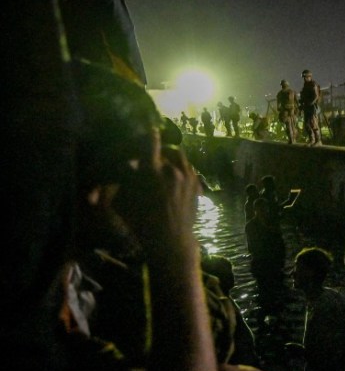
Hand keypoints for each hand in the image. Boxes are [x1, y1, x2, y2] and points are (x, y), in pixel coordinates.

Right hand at [115, 140, 200, 259]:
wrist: (171, 241)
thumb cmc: (141, 223)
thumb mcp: (123, 201)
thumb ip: (123, 179)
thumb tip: (127, 163)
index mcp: (152, 172)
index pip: (151, 143)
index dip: (150, 134)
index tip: (150, 128)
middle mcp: (172, 170)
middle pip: (167, 150)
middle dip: (159, 151)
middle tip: (154, 156)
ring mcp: (188, 178)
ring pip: (180, 157)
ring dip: (172, 157)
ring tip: (165, 163)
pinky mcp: (196, 185)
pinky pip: (189, 168)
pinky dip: (180, 168)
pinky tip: (174, 174)